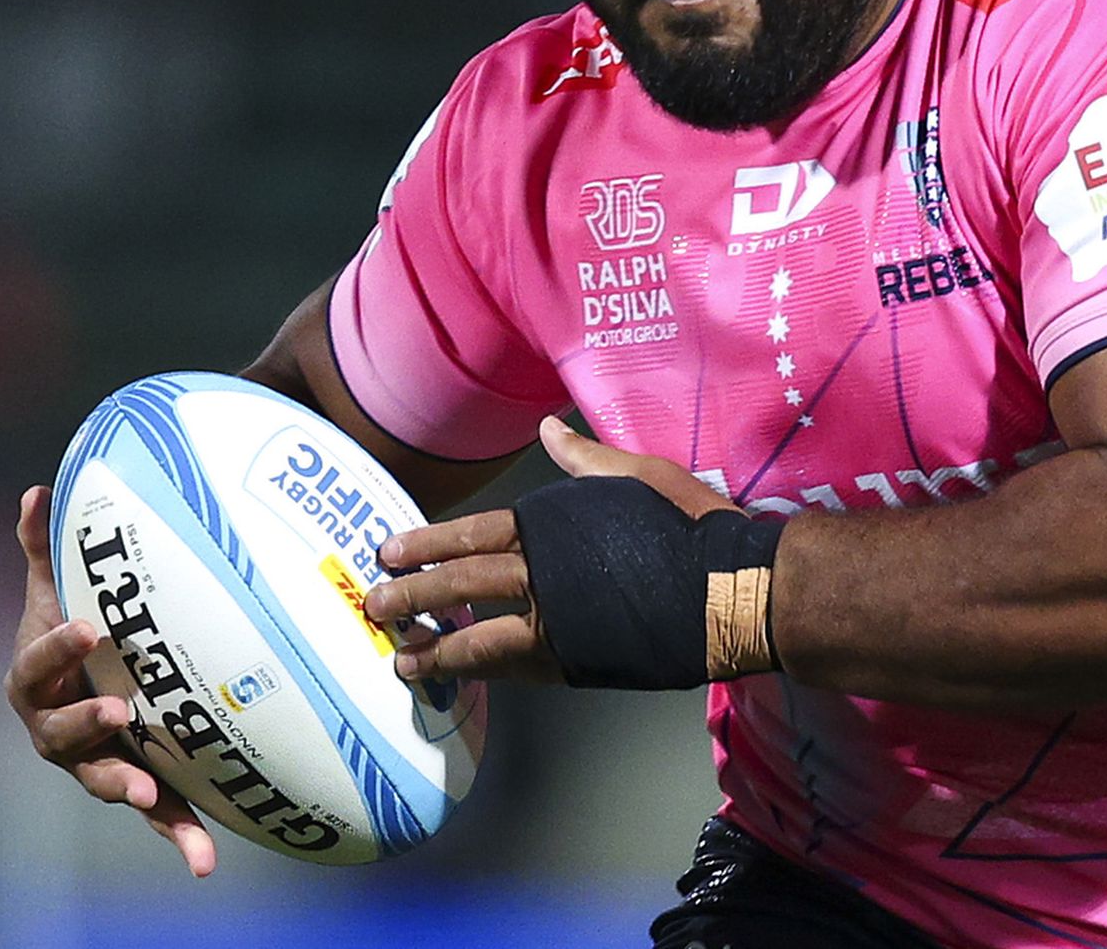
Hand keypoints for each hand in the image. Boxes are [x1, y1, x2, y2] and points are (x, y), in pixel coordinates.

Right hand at [5, 486, 215, 876]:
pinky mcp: (137, 787)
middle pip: (61, 733)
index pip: (38, 664)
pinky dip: (181, 839)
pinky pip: (158, 818)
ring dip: (126, 788)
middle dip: (88, 724)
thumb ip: (44, 548)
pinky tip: (206, 864)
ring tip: (149, 798)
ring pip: (104, 780)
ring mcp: (94, 764)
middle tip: (119, 711)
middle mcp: (55, 730)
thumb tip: (37, 488)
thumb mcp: (54, 593)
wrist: (83, 687)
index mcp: (36, 681)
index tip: (87, 627)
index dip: (57, 647)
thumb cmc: (70, 634)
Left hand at [367, 417, 747, 685]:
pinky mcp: (574, 662)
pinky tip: (454, 677)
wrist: (733, 590)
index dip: (427, 543)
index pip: (474, 534)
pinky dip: (478, 671)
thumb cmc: (693, 526)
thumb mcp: (641, 475)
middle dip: (413, 595)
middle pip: (463, 584)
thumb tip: (550, 429)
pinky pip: (513, 667)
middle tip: (373, 605)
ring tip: (400, 657)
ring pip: (477, 635)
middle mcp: (545, 570)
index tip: (388, 552)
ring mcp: (556, 620)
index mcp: (554, 522)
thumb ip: (587, 459)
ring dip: (434, 646)